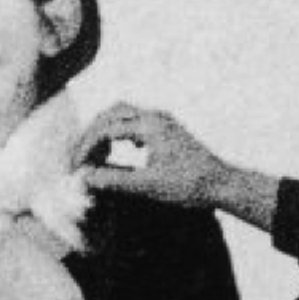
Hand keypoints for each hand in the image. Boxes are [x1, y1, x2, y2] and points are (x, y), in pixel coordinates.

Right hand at [75, 102, 236, 207]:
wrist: (221, 184)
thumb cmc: (189, 186)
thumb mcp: (147, 186)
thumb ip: (114, 180)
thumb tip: (85, 178)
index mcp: (149, 126)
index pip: (106, 129)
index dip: (86, 147)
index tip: (76, 167)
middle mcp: (155, 117)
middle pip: (111, 113)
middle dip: (90, 134)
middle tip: (78, 157)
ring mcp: (162, 121)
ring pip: (123, 113)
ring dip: (104, 130)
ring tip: (95, 154)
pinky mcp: (167, 129)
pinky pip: (136, 120)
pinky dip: (119, 131)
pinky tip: (118, 149)